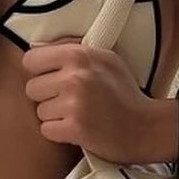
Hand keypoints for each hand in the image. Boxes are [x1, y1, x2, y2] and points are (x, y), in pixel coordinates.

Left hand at [22, 37, 172, 163]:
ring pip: (39, 111)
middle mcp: (75, 76)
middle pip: (32, 88)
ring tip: (78, 115)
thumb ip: (71, 48)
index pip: (31, 59)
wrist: (146, 127)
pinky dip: (59, 133)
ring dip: (54, 117)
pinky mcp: (74, 128)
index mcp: (80, 55)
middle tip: (69, 101)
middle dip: (47, 97)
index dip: (39, 72)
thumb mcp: (106, 59)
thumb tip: (36, 45)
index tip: (52, 80)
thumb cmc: (125, 93)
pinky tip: (77, 129)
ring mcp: (74, 103)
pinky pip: (46, 130)